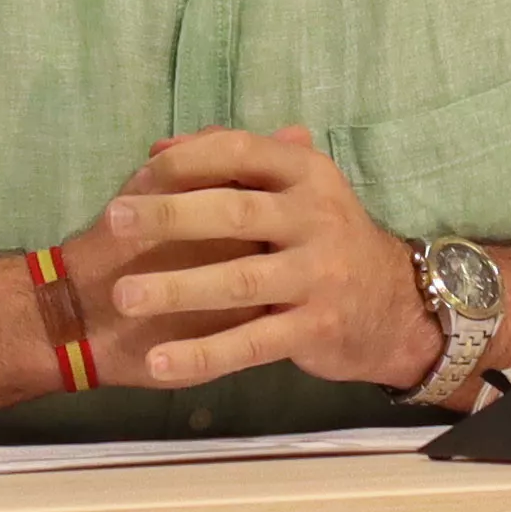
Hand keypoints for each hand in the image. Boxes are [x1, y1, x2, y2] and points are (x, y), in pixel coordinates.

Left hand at [81, 128, 433, 392]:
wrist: (397, 307)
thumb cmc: (324, 242)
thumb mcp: (294, 191)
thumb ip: (234, 165)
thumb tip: (162, 148)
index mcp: (307, 174)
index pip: (241, 151)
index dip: (188, 159)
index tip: (139, 173)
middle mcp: (317, 218)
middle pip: (234, 212)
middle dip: (169, 216)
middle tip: (113, 222)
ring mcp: (320, 275)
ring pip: (239, 281)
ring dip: (177, 288)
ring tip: (123, 297)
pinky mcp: (317, 328)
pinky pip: (252, 343)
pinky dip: (204, 355)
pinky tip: (160, 363)